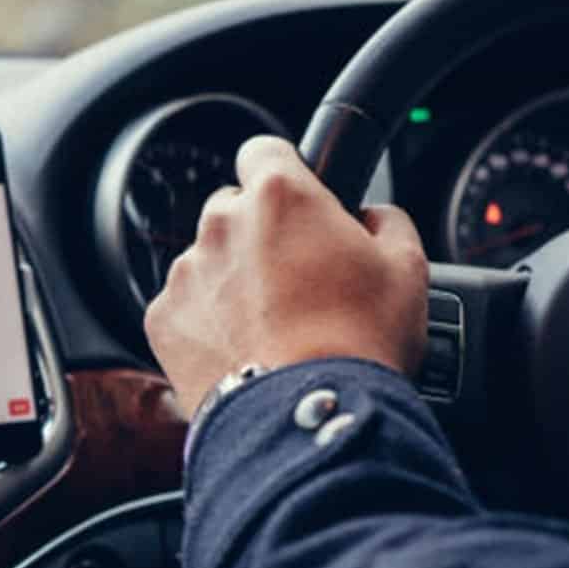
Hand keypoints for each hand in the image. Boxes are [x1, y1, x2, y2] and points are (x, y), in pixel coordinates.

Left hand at [144, 135, 428, 416]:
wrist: (305, 417)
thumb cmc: (359, 342)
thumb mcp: (406, 267)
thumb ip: (385, 222)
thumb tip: (373, 217)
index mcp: (280, 195)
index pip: (264, 150)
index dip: (283, 173)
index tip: (296, 199)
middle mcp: (221, 223)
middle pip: (232, 209)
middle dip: (258, 234)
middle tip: (296, 279)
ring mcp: (186, 271)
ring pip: (206, 261)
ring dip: (231, 282)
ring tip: (272, 327)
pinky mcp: (162, 319)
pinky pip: (184, 308)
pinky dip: (205, 324)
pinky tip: (244, 351)